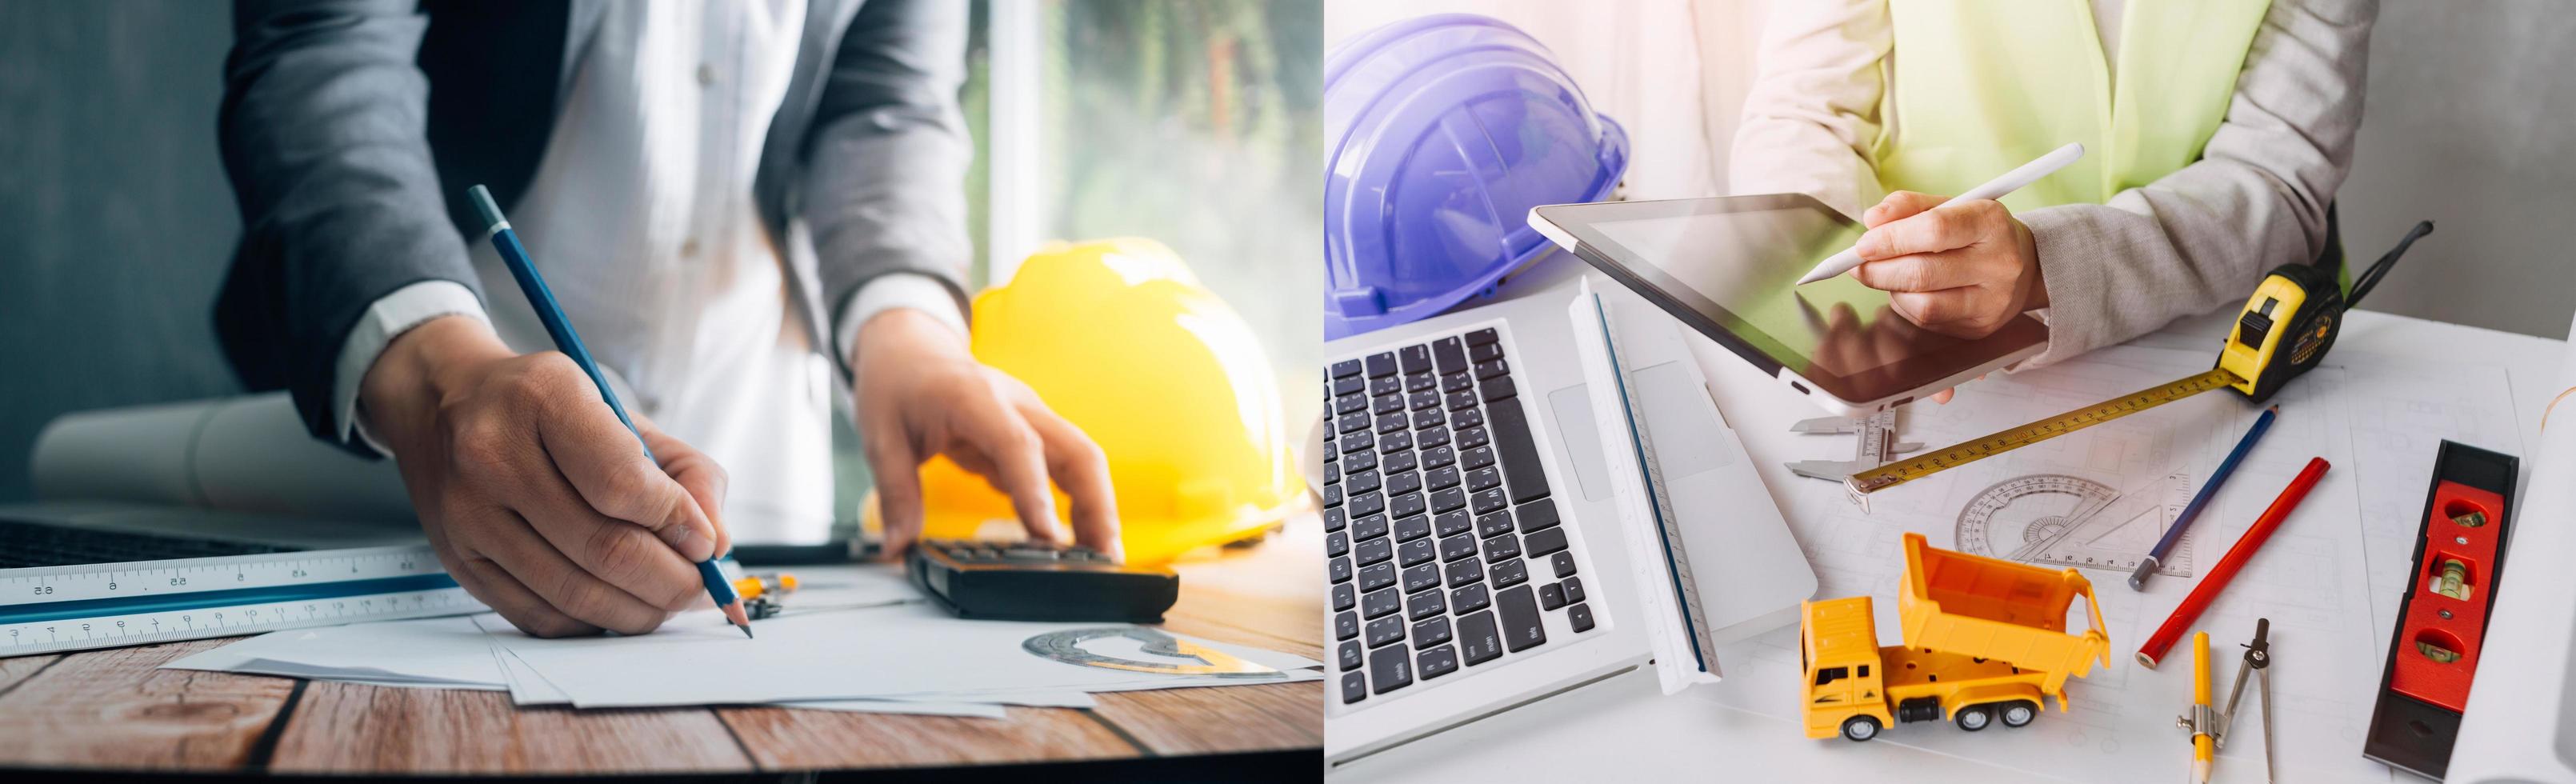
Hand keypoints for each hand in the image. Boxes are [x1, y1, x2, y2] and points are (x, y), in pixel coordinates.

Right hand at [361, 316, 731, 636]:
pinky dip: (593, 621)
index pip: (622, 482)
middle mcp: (494, 455)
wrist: (444, 403)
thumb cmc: (548, 411)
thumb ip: (685, 472)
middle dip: (670, 581)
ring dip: (639, 611)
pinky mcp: (460, 561)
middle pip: (604, 547)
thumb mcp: (621, 413)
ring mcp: (469, 513)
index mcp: (544, 398)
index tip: (705, 542)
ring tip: (666, 600)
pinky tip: (617, 604)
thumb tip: (715, 542)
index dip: (677, 522)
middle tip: (699, 587)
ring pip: (574, 592)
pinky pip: (540, 615)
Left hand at [851, 309, 1119, 559]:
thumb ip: (896, 495)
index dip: (1036, 491)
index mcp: (974, 397)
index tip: (1048, 538)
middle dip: (1098, 506)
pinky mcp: (1034, 435)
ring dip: (1097, 509)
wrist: (910, 349)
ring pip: (1082, 461)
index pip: (1017, 444)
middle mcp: (1016, 405)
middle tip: (1104, 558)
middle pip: (1077, 452)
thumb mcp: (881, 438)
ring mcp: (1032, 418)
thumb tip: (896, 548)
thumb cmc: (898, 385)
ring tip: (1101, 559)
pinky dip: (1079, 505)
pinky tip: (1079, 543)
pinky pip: (1066, 470)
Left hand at [1851, 191, 2047, 339]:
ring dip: (1891, 290)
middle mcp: (1999, 264)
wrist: (2023, 265)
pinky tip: (1907, 290)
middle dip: (1879, 270)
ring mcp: (1992, 301)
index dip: (1891, 239)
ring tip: (1886, 274)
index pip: (1934, 230)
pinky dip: (1905, 305)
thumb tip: (1871, 220)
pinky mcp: (1980, 327)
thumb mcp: (1949, 206)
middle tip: (1858, 264)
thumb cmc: (1975, 231)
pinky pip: (1927, 322)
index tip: (1862, 244)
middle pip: (1923, 273)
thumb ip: (1907, 206)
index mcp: (1990, 223)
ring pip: (1923, 305)